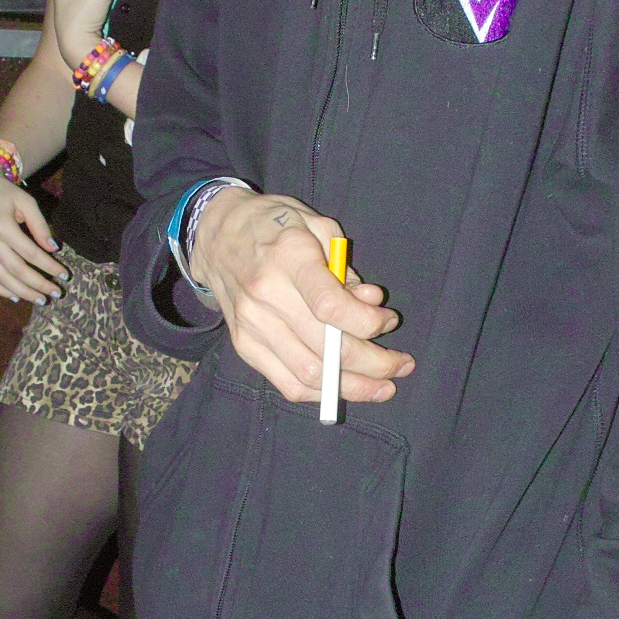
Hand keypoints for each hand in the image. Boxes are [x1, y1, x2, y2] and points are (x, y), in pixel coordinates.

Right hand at [0, 160, 67, 303]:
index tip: (65, 275)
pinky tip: (15, 297)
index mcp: (2, 226)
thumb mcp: (26, 202)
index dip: (49, 266)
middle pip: (16, 270)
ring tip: (40, 299)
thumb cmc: (5, 193)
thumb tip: (53, 248)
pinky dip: (0, 290)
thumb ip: (40, 225)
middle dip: (38, 284)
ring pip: (1, 278)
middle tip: (56, 293)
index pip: (31, 254)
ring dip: (22, 292)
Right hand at [190, 189, 414, 406]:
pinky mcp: (244, 345)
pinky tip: (346, 387)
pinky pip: (287, 383)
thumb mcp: (317, 227)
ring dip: (354, 387)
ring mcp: (252, 325)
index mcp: (289, 257)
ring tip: (383, 386)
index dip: (367, 324)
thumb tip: (372, 304)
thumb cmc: (275, 226)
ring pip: (310, 374)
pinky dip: (321, 392)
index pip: (330, 306)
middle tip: (401, 364)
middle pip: (326, 348)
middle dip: (374, 363)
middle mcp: (266, 295)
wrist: (217, 235)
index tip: (389, 321)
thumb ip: (346, 267)